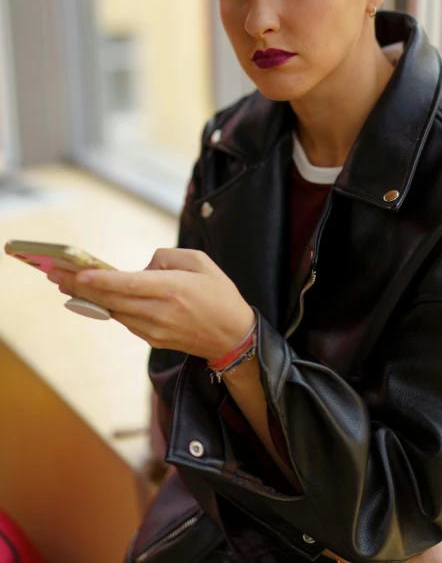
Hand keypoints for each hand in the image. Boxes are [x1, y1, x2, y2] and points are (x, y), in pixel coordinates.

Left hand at [46, 248, 255, 360]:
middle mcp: (159, 312)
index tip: (74, 273)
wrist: (233, 336)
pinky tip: (92, 297)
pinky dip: (107, 307)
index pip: (126, 285)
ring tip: (65, 282)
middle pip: (111, 299)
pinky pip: (125, 319)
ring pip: (113, 311)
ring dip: (88, 297)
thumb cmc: (219, 293)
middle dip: (80, 286)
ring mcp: (154, 329)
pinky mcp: (153, 339)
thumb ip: (166, 257)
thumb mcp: (200, 261)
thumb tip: (141, 268)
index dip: (98, 280)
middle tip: (54, 273)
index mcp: (171, 290)